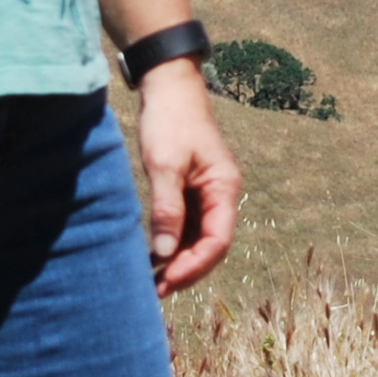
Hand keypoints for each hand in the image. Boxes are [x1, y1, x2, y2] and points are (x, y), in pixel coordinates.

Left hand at [129, 63, 242, 295]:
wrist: (167, 86)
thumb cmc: (169, 121)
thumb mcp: (164, 165)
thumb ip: (167, 209)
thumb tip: (164, 254)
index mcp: (224, 187)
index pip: (217, 240)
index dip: (194, 265)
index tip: (167, 280)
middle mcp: (221, 194)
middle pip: (211, 244)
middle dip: (186, 269)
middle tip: (157, 290)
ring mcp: (207, 192)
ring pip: (199, 238)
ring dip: (179, 260)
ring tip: (153, 281)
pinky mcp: (191, 189)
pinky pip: (187, 225)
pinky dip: (174, 243)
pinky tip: (154, 257)